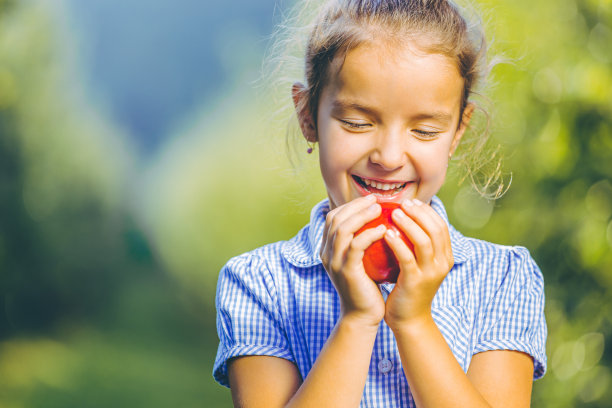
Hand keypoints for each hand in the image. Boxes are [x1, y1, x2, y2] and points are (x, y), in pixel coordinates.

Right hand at [320, 195, 386, 327]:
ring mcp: (334, 262)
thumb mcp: (360, 261)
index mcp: (327, 249)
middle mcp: (326, 254)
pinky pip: (356, 246)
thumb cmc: (366, 287)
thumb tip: (378, 220)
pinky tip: (384, 229)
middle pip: (336, 219)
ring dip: (362, 215)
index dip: (350, 206)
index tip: (370, 200)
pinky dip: (369, 234)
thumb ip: (361, 243)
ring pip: (343, 229)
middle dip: (356, 206)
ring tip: (380, 209)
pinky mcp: (347, 271)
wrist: (362, 316)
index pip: (333, 218)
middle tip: (376, 200)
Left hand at [382, 199, 453, 329]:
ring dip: (408, 223)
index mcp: (446, 257)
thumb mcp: (418, 263)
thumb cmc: (408, 287)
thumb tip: (404, 217)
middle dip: (419, 213)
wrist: (408, 319)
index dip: (427, 211)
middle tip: (402, 203)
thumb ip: (416, 244)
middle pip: (435, 229)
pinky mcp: (415, 281)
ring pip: (423, 241)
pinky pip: (407, 257)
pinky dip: (397, 242)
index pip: (440, 226)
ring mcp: (430, 273)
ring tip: (393, 214)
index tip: (410, 202)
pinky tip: (386, 233)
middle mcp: (442, 264)